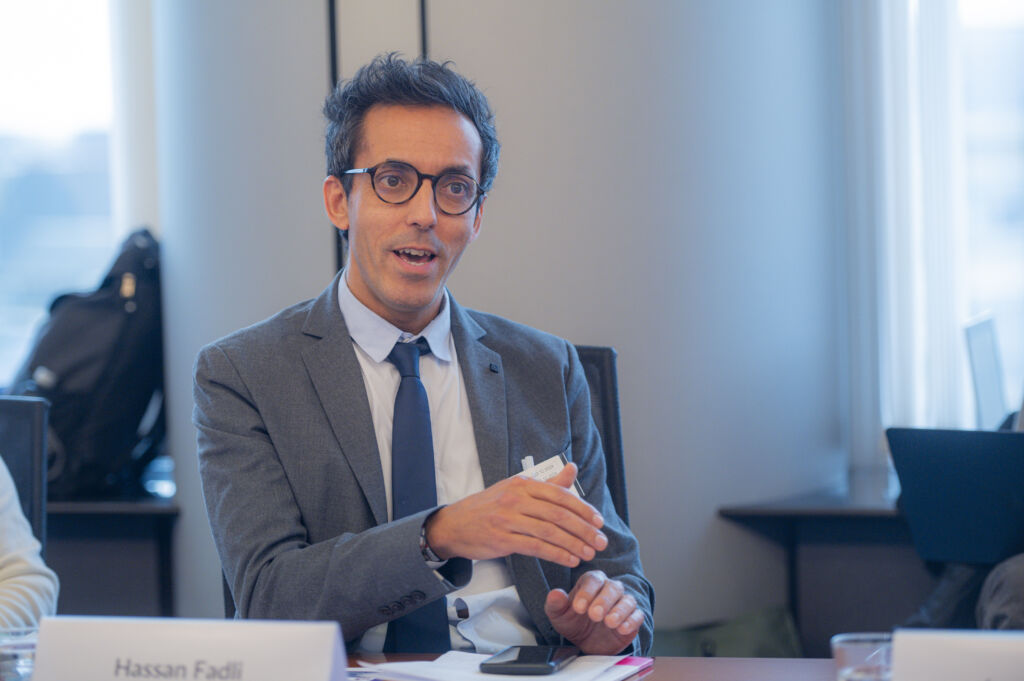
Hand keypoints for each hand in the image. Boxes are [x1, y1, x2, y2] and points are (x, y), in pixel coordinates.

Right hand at [425, 463, 606, 567]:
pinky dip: (557, 554)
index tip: (599, 522)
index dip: (583, 509)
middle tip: (601, 542)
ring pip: (550, 532)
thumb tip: (573, 468)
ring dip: (574, 544)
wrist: (454, 524)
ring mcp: (508, 519)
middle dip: (584, 529)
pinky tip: (570, 559)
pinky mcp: (502, 539)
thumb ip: (547, 484)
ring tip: (589, 553)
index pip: (560, 495)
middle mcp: (516, 498)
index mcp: (523, 484)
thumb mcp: (516, 489)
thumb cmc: (489, 507)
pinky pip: (536, 547)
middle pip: (558, 514)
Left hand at [544, 570, 644, 654]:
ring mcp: (623, 603)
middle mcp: (609, 589)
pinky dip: (631, 622)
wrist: (587, 643)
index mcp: (591, 582)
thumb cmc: (573, 622)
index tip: (578, 608)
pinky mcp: (633, 618)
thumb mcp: (559, 615)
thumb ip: (556, 604)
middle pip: (612, 588)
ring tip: (609, 622)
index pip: (592, 580)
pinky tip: (622, 629)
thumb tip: (554, 594)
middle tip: (594, 615)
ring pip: (627, 600)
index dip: (586, 593)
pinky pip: (637, 616)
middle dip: (603, 601)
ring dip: (619, 611)